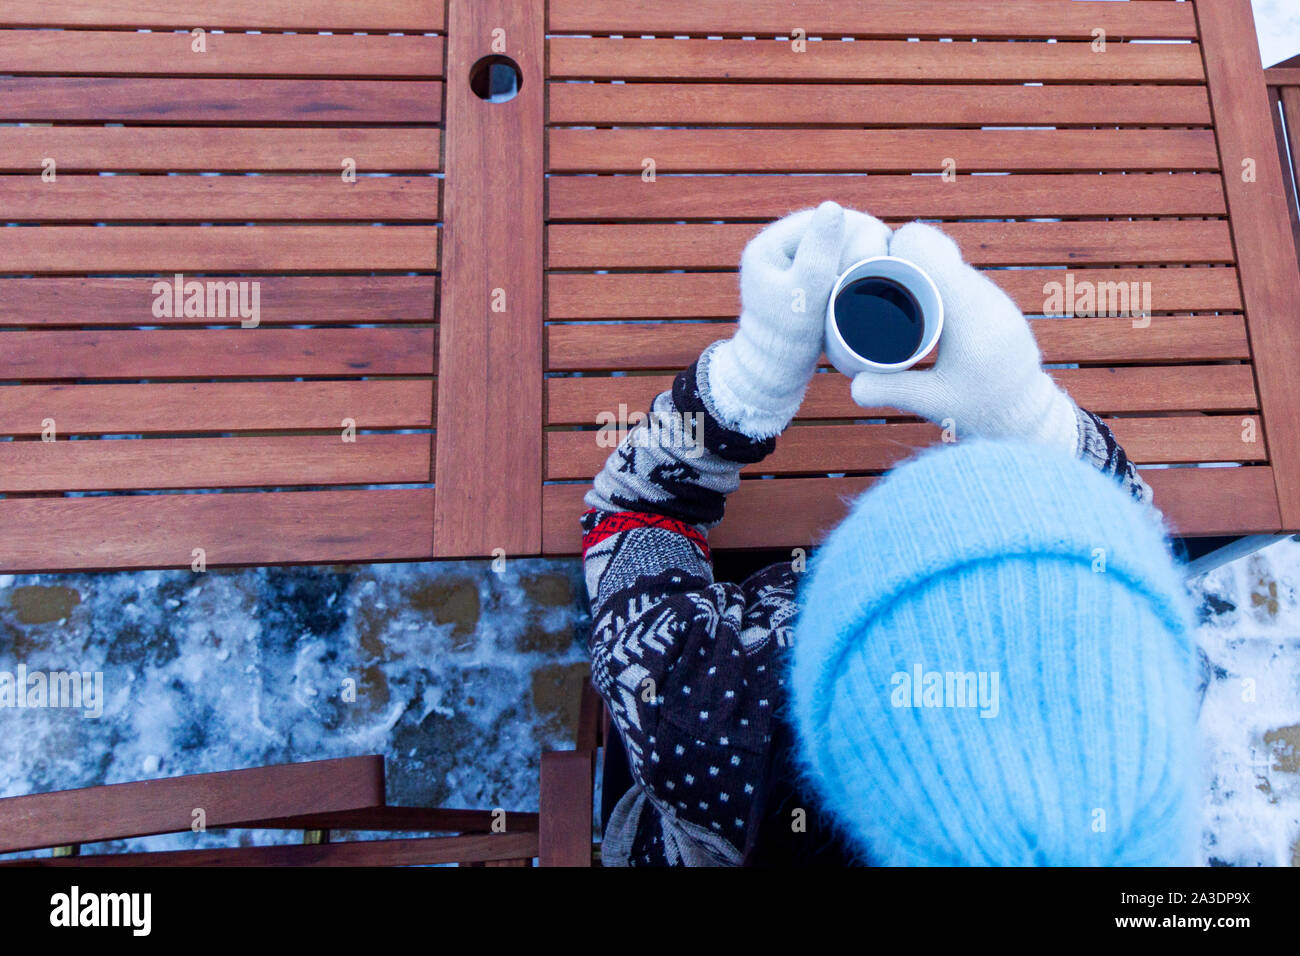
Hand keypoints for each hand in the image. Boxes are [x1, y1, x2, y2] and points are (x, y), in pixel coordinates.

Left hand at [705, 202, 889, 439]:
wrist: (775, 375)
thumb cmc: (785, 339)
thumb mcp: (803, 295)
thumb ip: (818, 253)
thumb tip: (833, 207)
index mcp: (771, 244)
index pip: (824, 219)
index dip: (855, 234)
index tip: (869, 263)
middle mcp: (783, 248)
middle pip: (838, 230)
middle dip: (863, 248)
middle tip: (873, 275)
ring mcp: (799, 264)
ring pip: (847, 246)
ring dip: (866, 259)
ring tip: (874, 281)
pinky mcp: (814, 281)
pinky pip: (847, 263)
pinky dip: (862, 271)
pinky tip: (874, 284)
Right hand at [848, 222, 1078, 451]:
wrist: (1027, 411)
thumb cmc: (982, 409)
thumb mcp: (933, 402)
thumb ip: (891, 391)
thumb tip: (852, 386)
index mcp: (968, 310)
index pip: (927, 249)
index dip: (895, 248)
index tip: (872, 269)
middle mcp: (983, 293)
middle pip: (934, 246)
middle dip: (899, 257)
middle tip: (872, 283)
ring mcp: (990, 294)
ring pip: (947, 258)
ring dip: (917, 266)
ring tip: (888, 291)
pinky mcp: (991, 300)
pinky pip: (956, 273)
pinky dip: (933, 277)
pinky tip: (915, 298)